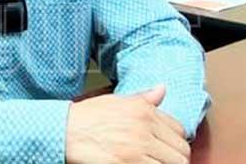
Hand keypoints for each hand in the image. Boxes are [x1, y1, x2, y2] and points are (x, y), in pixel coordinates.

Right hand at [65, 84, 190, 163]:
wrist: (65, 132)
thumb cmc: (86, 117)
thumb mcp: (117, 101)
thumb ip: (143, 99)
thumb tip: (162, 89)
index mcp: (144, 111)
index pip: (179, 130)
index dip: (174, 141)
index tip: (167, 148)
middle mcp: (144, 127)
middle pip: (180, 151)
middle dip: (174, 158)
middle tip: (161, 160)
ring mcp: (138, 147)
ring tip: (153, 163)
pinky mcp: (128, 163)